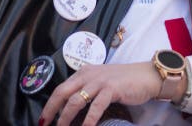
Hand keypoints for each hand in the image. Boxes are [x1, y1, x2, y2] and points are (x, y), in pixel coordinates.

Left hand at [40, 62, 169, 125]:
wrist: (148, 76)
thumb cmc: (125, 81)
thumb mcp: (101, 81)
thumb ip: (86, 89)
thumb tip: (70, 109)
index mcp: (84, 72)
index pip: (61, 88)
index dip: (49, 105)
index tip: (43, 120)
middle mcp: (89, 74)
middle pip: (62, 93)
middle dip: (50, 111)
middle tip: (44, 125)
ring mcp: (100, 81)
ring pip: (75, 101)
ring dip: (65, 118)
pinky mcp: (112, 88)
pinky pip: (95, 107)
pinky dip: (88, 120)